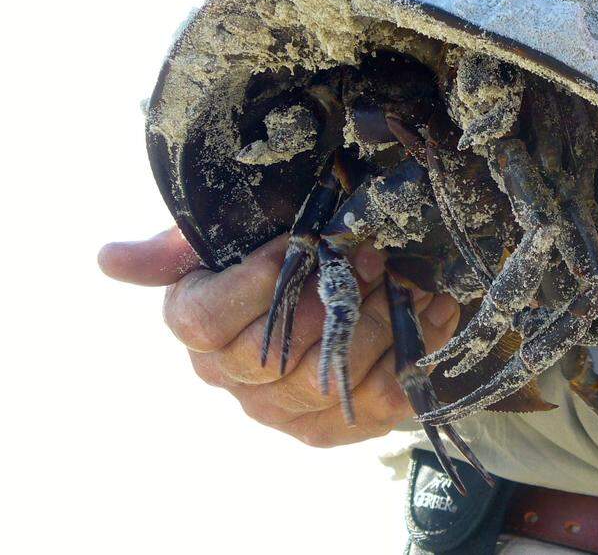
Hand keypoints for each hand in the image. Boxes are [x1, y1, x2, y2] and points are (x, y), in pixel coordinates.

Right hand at [98, 227, 460, 446]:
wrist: (338, 278)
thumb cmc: (276, 249)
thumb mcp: (225, 233)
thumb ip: (174, 249)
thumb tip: (107, 259)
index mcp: (197, 327)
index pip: (207, 323)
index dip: (256, 282)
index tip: (301, 240)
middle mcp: (234, 379)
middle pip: (276, 353)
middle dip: (332, 298)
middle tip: (370, 254)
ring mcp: (285, 409)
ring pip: (330, 376)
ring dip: (377, 321)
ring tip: (402, 278)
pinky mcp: (337, 425)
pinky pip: (379, 399)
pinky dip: (412, 350)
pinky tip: (430, 308)